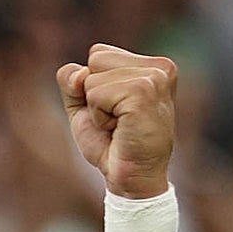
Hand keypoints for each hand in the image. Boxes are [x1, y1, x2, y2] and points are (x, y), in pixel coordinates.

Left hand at [57, 44, 175, 198]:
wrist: (130, 178)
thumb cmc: (111, 143)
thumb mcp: (84, 104)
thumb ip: (72, 79)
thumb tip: (79, 74)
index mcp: (153, 65)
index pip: (98, 53)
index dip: (94, 85)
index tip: (116, 110)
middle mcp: (160, 67)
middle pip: (95, 59)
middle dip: (94, 94)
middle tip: (117, 120)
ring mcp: (154, 78)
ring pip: (92, 78)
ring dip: (96, 108)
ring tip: (120, 125)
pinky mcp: (144, 92)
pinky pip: (95, 94)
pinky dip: (99, 117)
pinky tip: (120, 129)